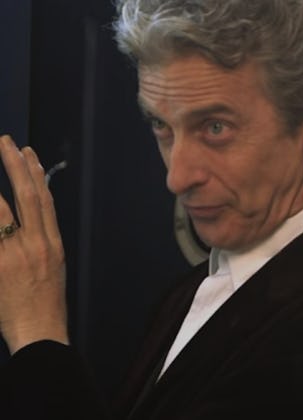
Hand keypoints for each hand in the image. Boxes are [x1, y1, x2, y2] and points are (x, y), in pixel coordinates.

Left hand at [0, 135, 67, 353]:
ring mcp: (15, 254)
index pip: (44, 200)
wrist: (39, 331)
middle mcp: (37, 244)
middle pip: (26, 196)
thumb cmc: (45, 304)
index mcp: (53, 244)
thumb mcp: (53, 268)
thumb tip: (28, 222)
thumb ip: (40, 243)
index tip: (27, 153)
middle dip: (14, 166)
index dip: (35, 173)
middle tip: (5, 142)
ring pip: (2, 210)